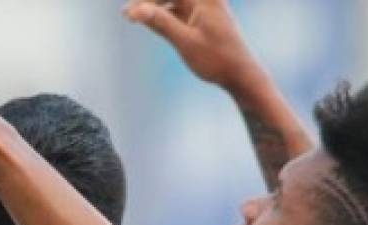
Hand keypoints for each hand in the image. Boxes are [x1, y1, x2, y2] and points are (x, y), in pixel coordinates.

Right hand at [122, 1, 260, 93]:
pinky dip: (163, 16)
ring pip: (173, 2)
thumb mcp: (185, 42)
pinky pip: (178, 12)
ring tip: (132, 18)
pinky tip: (149, 22)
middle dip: (148, 2)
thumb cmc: (216, 59)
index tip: (128, 11)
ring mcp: (204, 9)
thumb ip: (161, 23)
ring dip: (154, 8)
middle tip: (126, 14)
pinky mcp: (202, 20)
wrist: (240, 74)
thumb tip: (136, 9)